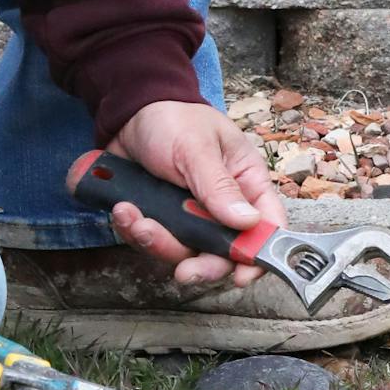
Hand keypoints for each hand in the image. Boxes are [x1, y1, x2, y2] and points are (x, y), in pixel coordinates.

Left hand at [106, 100, 287, 286]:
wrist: (130, 114)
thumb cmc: (175, 120)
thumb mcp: (197, 148)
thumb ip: (219, 186)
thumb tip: (248, 223)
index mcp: (246, 181)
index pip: (267, 224)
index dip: (260, 253)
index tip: (242, 275)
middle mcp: (222, 206)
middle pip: (224, 251)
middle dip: (201, 264)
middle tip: (184, 272)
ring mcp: (190, 216)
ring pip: (183, 251)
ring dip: (158, 242)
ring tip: (134, 218)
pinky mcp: (161, 220)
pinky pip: (152, 242)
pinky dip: (135, 231)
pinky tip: (122, 209)